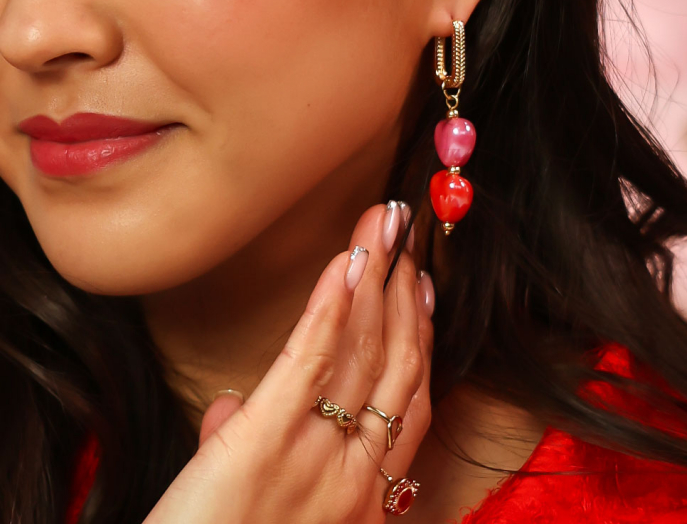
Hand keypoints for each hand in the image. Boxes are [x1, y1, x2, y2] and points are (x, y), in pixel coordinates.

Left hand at [143, 202, 433, 523]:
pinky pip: (310, 360)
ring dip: (377, 278)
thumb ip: (259, 447)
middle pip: (398, 361)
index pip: (411, 396)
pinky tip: (343, 262)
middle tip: (406, 230)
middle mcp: (358, 472)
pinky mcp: (264, 439)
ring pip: (365, 350)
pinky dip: (330, 305)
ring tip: (383, 226)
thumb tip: (230, 400)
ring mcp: (318, 455)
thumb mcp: (268, 512)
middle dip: (405, 286)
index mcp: (365, 490)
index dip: (421, 334)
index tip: (420, 284)